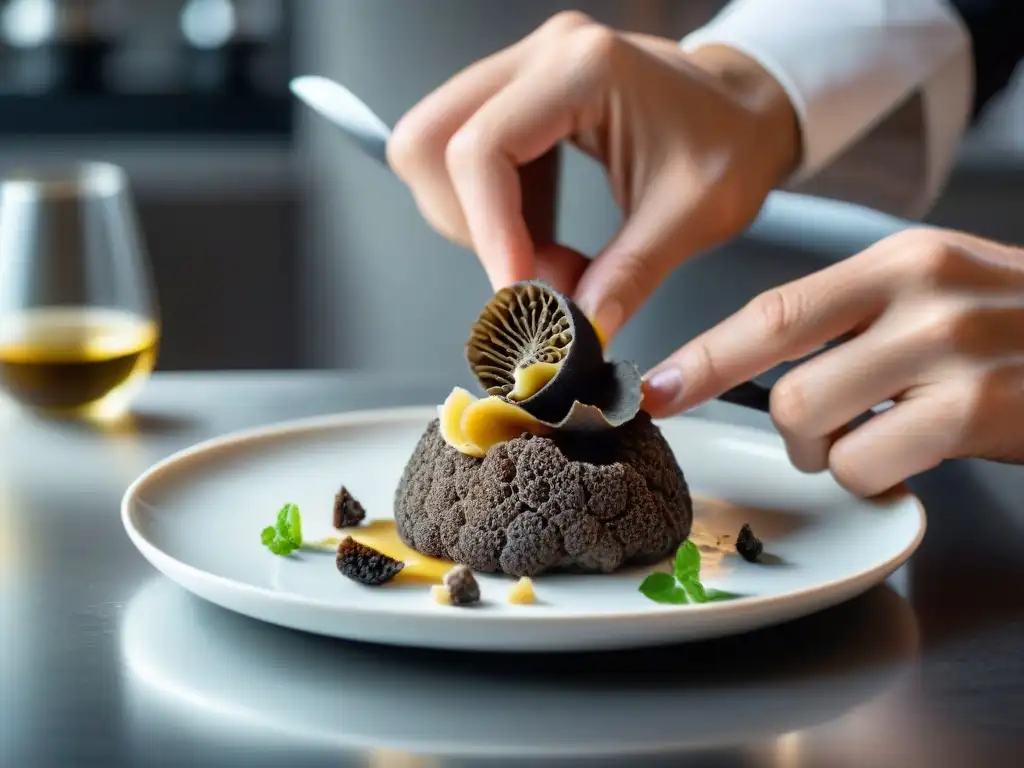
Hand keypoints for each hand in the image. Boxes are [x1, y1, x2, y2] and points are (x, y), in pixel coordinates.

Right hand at [387, 11, 799, 338]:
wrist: (746, 110)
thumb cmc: (732, 142)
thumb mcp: (692, 216)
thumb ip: (629, 276)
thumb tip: (576, 330)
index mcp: (584, 69)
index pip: (483, 149)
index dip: (489, 231)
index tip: (517, 291)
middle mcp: (541, 57)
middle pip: (432, 140)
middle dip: (465, 222)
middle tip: (519, 269)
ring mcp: (523, 72)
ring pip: (435, 149)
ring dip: (474, 220)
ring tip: (543, 256)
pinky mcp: (518, 97)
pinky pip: (463, 156)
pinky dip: (489, 211)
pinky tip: (539, 233)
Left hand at [643, 228, 1023, 495]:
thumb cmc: (1020, 329)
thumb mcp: (937, 291)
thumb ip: (854, 316)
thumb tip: (758, 360)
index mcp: (899, 261)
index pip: (774, 310)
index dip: (704, 356)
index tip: (657, 389)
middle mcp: (921, 295)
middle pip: (784, 383)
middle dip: (792, 429)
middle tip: (828, 432)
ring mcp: (952, 351)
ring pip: (817, 425)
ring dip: (832, 455)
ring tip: (879, 442)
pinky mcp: (978, 410)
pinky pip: (872, 466)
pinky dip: (877, 478)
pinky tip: (915, 459)